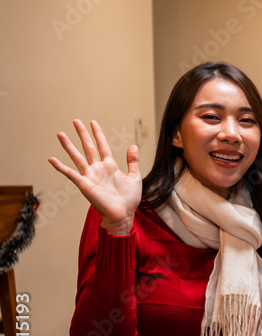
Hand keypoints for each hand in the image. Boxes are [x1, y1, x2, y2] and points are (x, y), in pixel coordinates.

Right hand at [48, 120, 141, 235]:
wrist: (123, 214)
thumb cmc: (129, 199)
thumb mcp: (135, 177)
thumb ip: (133, 162)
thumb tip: (133, 145)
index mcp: (110, 166)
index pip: (102, 146)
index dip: (98, 134)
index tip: (93, 122)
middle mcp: (98, 169)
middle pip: (88, 147)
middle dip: (82, 134)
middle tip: (76, 121)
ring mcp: (90, 176)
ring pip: (77, 157)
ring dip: (68, 146)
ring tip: (60, 133)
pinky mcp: (84, 184)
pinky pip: (70, 174)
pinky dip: (60, 166)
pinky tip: (51, 159)